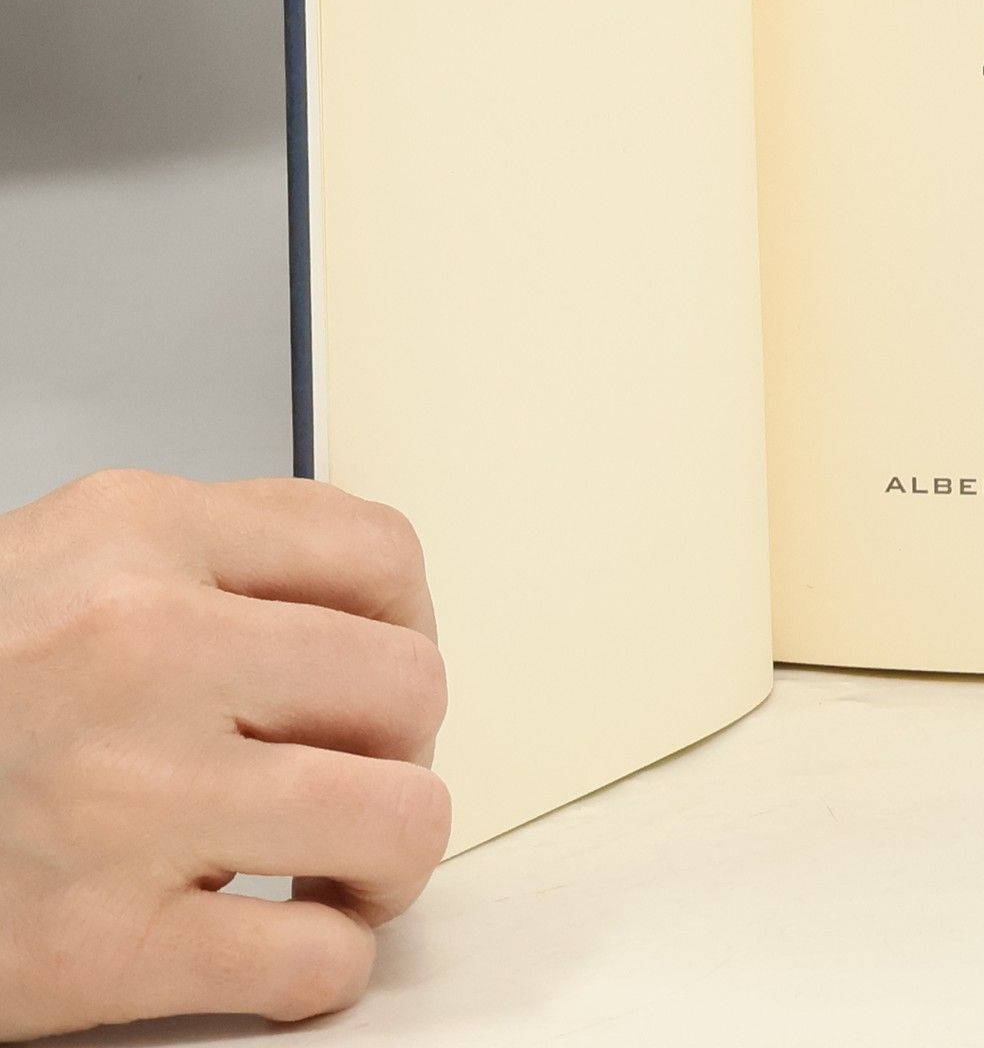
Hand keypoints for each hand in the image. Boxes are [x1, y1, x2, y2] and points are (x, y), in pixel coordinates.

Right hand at [0, 470, 448, 1038]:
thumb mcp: (59, 563)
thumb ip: (209, 565)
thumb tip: (361, 613)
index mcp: (137, 537)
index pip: (379, 552)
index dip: (410, 621)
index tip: (385, 667)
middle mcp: (143, 648)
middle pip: (409, 684)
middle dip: (403, 742)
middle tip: (357, 770)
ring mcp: (127, 796)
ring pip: (398, 817)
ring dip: (389, 855)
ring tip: (340, 860)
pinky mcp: (94, 947)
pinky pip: (314, 960)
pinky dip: (324, 960)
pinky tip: (278, 939)